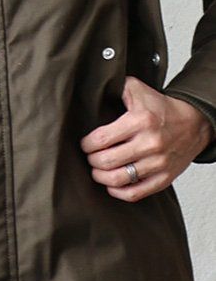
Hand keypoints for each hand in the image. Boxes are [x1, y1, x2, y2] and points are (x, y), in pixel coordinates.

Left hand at [79, 75, 214, 201]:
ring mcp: (158, 163)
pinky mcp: (165, 178)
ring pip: (118, 179)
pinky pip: (136, 193)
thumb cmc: (161, 108)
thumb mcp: (138, 90)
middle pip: (106, 161)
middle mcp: (150, 144)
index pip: (101, 139)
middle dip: (91, 160)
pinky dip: (119, 192)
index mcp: (140, 121)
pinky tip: (112, 185)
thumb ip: (116, 86)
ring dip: (100, 177)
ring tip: (97, 171)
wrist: (194, 123)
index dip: (86, 144)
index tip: (85, 144)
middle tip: (90, 157)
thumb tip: (95, 86)